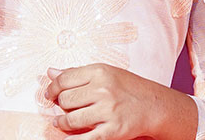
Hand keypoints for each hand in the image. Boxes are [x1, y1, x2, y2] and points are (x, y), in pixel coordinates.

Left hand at [45, 64, 194, 138]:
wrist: (154, 106)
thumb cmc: (128, 88)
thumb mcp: (106, 73)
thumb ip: (77, 73)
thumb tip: (50, 72)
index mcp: (100, 72)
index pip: (64, 79)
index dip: (52, 88)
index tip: (50, 94)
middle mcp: (103, 90)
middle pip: (65, 100)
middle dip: (60, 106)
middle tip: (63, 108)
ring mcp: (108, 111)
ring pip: (70, 120)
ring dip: (62, 123)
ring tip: (62, 122)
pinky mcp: (112, 131)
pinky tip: (67, 137)